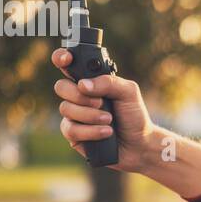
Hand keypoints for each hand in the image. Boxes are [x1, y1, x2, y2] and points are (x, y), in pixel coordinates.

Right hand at [52, 48, 154, 172]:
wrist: (139, 144)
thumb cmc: (134, 115)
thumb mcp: (128, 92)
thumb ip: (108, 82)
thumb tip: (82, 85)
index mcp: (90, 81)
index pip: (68, 65)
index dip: (61, 58)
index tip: (66, 59)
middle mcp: (79, 96)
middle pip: (61, 87)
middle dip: (80, 96)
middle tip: (101, 102)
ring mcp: (74, 115)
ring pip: (65, 109)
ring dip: (90, 115)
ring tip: (109, 120)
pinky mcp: (74, 135)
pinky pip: (70, 129)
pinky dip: (90, 131)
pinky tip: (106, 132)